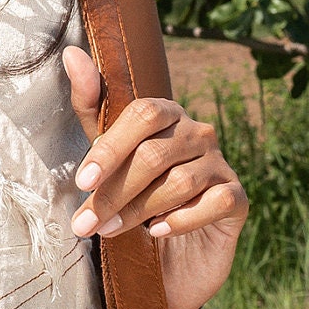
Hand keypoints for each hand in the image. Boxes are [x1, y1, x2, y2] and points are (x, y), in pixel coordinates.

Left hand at [61, 48, 247, 308]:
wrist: (172, 254)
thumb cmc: (135, 193)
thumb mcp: (106, 151)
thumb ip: (91, 105)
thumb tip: (71, 53)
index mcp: (167, 115)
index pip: (142, 114)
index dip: (111, 148)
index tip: (83, 182)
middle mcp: (198, 133)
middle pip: (155, 153)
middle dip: (115, 191)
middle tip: (85, 224)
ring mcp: (220, 164)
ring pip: (180, 182)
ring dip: (138, 210)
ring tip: (109, 231)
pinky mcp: (237, 198)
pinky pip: (215, 202)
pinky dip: (182, 219)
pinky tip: (157, 232)